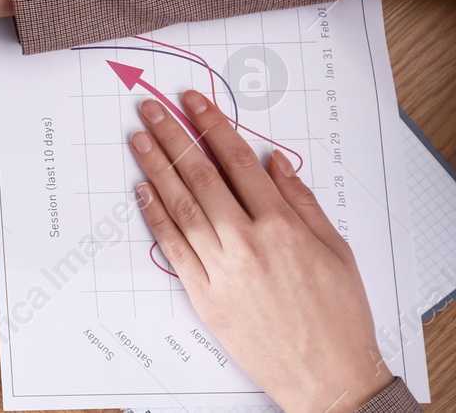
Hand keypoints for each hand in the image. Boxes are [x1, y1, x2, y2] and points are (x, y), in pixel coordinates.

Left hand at [130, 91, 394, 412]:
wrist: (328, 375)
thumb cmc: (338, 314)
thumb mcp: (336, 250)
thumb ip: (302, 201)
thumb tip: (274, 161)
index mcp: (282, 226)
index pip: (237, 161)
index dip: (211, 126)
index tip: (191, 102)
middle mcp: (247, 242)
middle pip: (201, 176)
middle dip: (173, 136)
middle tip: (150, 108)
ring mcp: (221, 269)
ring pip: (180, 206)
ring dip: (155, 168)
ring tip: (138, 139)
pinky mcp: (204, 295)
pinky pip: (172, 247)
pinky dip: (156, 216)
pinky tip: (143, 191)